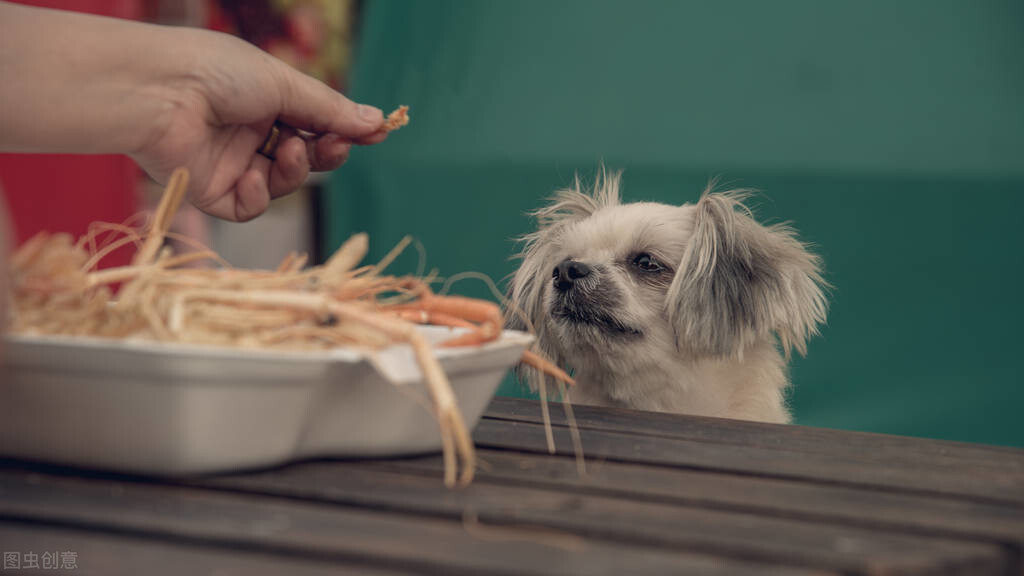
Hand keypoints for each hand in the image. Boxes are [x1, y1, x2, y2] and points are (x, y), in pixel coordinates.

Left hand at [131, 29, 387, 220]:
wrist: (159, 91)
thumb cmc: (217, 72)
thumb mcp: (285, 85)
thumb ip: (331, 110)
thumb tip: (379, 122)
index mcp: (263, 101)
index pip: (314, 124)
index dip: (343, 131)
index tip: (375, 134)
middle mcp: (248, 133)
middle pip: (303, 158)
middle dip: (324, 153)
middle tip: (335, 145)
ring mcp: (229, 164)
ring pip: (280, 184)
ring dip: (292, 171)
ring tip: (286, 149)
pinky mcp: (209, 192)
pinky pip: (247, 207)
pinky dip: (256, 196)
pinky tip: (250, 176)